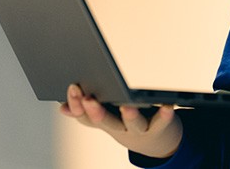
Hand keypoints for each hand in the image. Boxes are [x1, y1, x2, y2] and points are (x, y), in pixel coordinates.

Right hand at [59, 84, 181, 158]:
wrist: (155, 142)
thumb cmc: (127, 122)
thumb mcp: (105, 118)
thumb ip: (85, 111)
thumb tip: (62, 107)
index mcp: (104, 121)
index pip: (84, 116)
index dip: (76, 104)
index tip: (73, 88)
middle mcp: (119, 128)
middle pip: (105, 121)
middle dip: (95, 111)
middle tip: (88, 99)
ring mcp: (139, 129)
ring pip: (133, 124)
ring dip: (129, 116)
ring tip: (126, 106)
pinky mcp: (159, 127)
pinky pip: (161, 121)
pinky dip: (164, 114)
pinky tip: (167, 105)